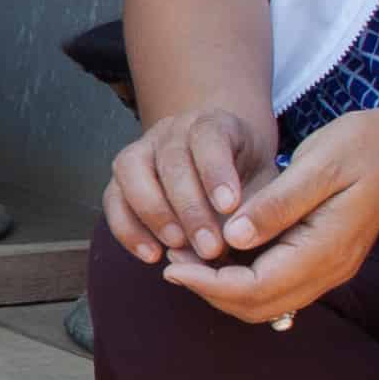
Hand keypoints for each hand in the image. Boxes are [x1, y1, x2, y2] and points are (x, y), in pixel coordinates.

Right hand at [103, 105, 276, 266]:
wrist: (224, 165)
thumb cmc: (247, 178)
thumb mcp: (265, 185)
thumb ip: (255, 208)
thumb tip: (235, 239)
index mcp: (213, 123)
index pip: (209, 137)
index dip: (216, 171)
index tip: (229, 206)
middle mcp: (172, 130)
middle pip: (171, 160)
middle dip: (189, 208)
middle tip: (209, 247)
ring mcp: (141, 149)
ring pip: (131, 171)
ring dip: (153, 213)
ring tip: (177, 247)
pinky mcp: (122, 177)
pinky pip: (113, 199)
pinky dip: (128, 230)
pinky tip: (152, 256)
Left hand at [161, 99, 378, 330]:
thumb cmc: (363, 145)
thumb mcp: (318, 163)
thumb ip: (276, 204)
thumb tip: (231, 237)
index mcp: (326, 249)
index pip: (256, 288)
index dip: (208, 283)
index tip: (171, 264)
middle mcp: (328, 270)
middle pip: (257, 307)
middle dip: (209, 291)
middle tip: (171, 260)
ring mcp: (328, 269)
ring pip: (265, 302)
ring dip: (222, 288)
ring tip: (185, 256)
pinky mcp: (323, 261)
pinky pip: (275, 286)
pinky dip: (240, 279)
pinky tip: (216, 252)